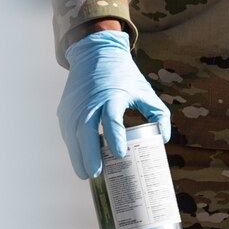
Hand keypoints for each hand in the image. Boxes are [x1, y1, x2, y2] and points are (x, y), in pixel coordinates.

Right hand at [58, 29, 171, 179]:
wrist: (95, 53)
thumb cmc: (124, 75)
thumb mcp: (145, 91)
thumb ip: (159, 114)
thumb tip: (163, 140)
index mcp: (113, 95)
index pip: (112, 119)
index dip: (115, 138)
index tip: (120, 155)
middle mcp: (90, 101)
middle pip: (86, 132)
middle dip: (90, 155)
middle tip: (96, 174)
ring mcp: (74, 106)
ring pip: (73, 135)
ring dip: (78, 156)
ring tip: (87, 174)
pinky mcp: (65, 109)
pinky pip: (68, 132)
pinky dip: (73, 147)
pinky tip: (82, 159)